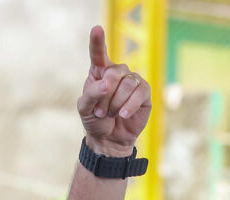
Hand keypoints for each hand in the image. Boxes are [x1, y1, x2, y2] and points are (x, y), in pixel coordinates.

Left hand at [78, 26, 151, 156]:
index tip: (96, 29)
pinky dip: (129, 105)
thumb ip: (91, 94)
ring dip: (116, 103)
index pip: (98, 53)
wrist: (109, 139)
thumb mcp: (85, 109)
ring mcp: (132, 81)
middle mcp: (117, 72)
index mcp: (99, 71)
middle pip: (114, 73)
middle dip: (106, 95)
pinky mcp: (144, 93)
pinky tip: (123, 114)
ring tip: (111, 114)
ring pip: (127, 84)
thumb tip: (106, 84)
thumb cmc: (95, 120)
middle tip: (101, 111)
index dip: (97, 41)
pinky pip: (140, 92)